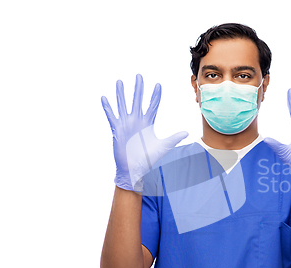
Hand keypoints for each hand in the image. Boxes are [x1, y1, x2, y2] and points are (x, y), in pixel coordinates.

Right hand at [101, 74, 187, 190]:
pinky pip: (112, 116)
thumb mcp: (164, 146)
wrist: (136, 169)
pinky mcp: (117, 130)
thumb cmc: (149, 160)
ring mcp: (126, 124)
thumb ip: (174, 138)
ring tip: (120, 82)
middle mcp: (136, 121)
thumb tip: (187, 133)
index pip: (152, 106)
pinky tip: (104, 98)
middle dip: (139, 88)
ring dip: (121, 94)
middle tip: (139, 76)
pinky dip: (108, 107)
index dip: (155, 96)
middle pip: (138, 100)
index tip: (158, 85)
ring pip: (123, 105)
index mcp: (148, 123)